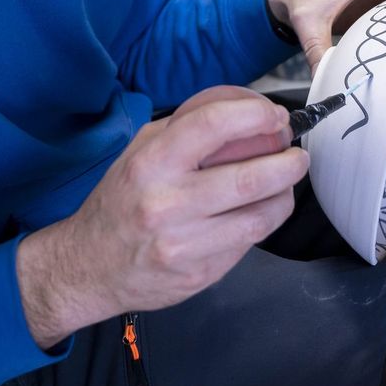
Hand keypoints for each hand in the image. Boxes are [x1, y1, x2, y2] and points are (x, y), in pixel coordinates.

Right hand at [15, 85, 305, 348]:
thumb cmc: (121, 201)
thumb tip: (246, 110)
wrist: (87, 268)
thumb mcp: (139, 152)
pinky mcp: (200, 275)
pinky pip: (248, 244)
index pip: (213, 124)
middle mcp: (166, 204)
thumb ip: (186, 127)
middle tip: (297, 154)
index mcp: (151, 163)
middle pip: (250, 177)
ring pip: (260, 216)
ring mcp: (184, 245)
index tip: (276, 117)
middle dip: (288, 162)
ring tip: (287, 182)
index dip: (256, 115)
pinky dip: (263, 223)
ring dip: (285, 195)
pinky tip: (261, 211)